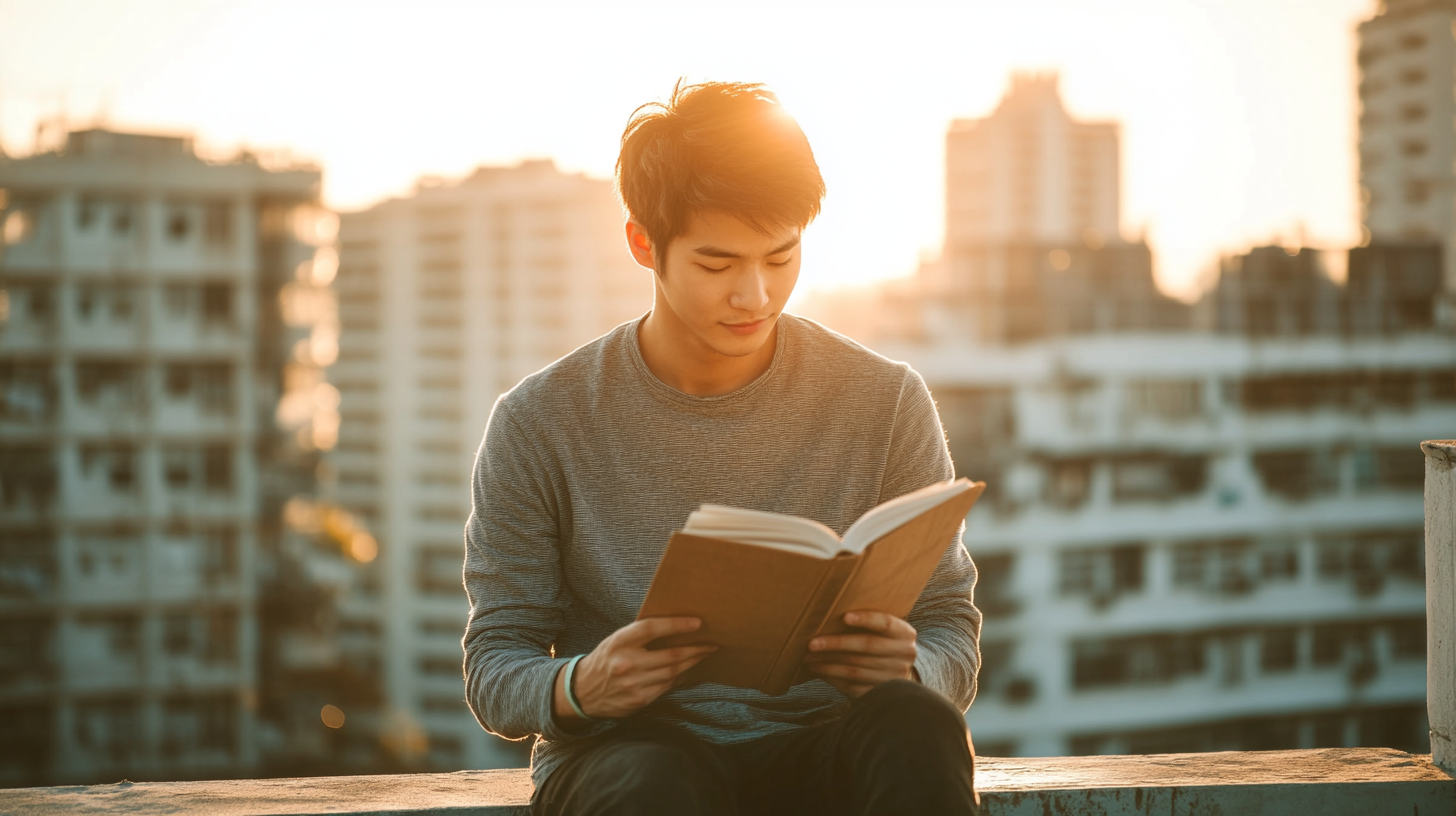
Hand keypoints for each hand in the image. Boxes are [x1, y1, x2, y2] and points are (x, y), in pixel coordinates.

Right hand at [555, 617, 716, 722]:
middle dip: (696, 649)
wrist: (582, 692)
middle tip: (712, 644)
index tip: (697, 622)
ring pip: (673, 672)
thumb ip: (640, 635)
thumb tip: (676, 628)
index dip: (676, 625)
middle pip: (671, 655)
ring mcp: (633, 684)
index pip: (652, 629)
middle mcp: (626, 663)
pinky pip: (667, 687)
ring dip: (692, 663)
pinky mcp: (639, 700)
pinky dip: (679, 677)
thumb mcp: (616, 640)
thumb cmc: (606, 659)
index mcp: (619, 642)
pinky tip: (687, 671)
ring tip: (704, 655)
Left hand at [803, 610, 917, 697]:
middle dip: (836, 644)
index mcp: (905, 634)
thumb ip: (868, 622)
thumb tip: (830, 611)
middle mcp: (904, 655)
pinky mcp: (880, 693)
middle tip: (812, 644)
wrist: (898, 673)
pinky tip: (819, 671)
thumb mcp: (884, 631)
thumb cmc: (882, 642)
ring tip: (809, 659)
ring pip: (856, 669)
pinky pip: (852, 686)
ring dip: (828, 664)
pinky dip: (833, 679)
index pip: (886, 623)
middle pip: (867, 646)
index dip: (866, 619)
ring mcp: (893, 677)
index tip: (844, 616)